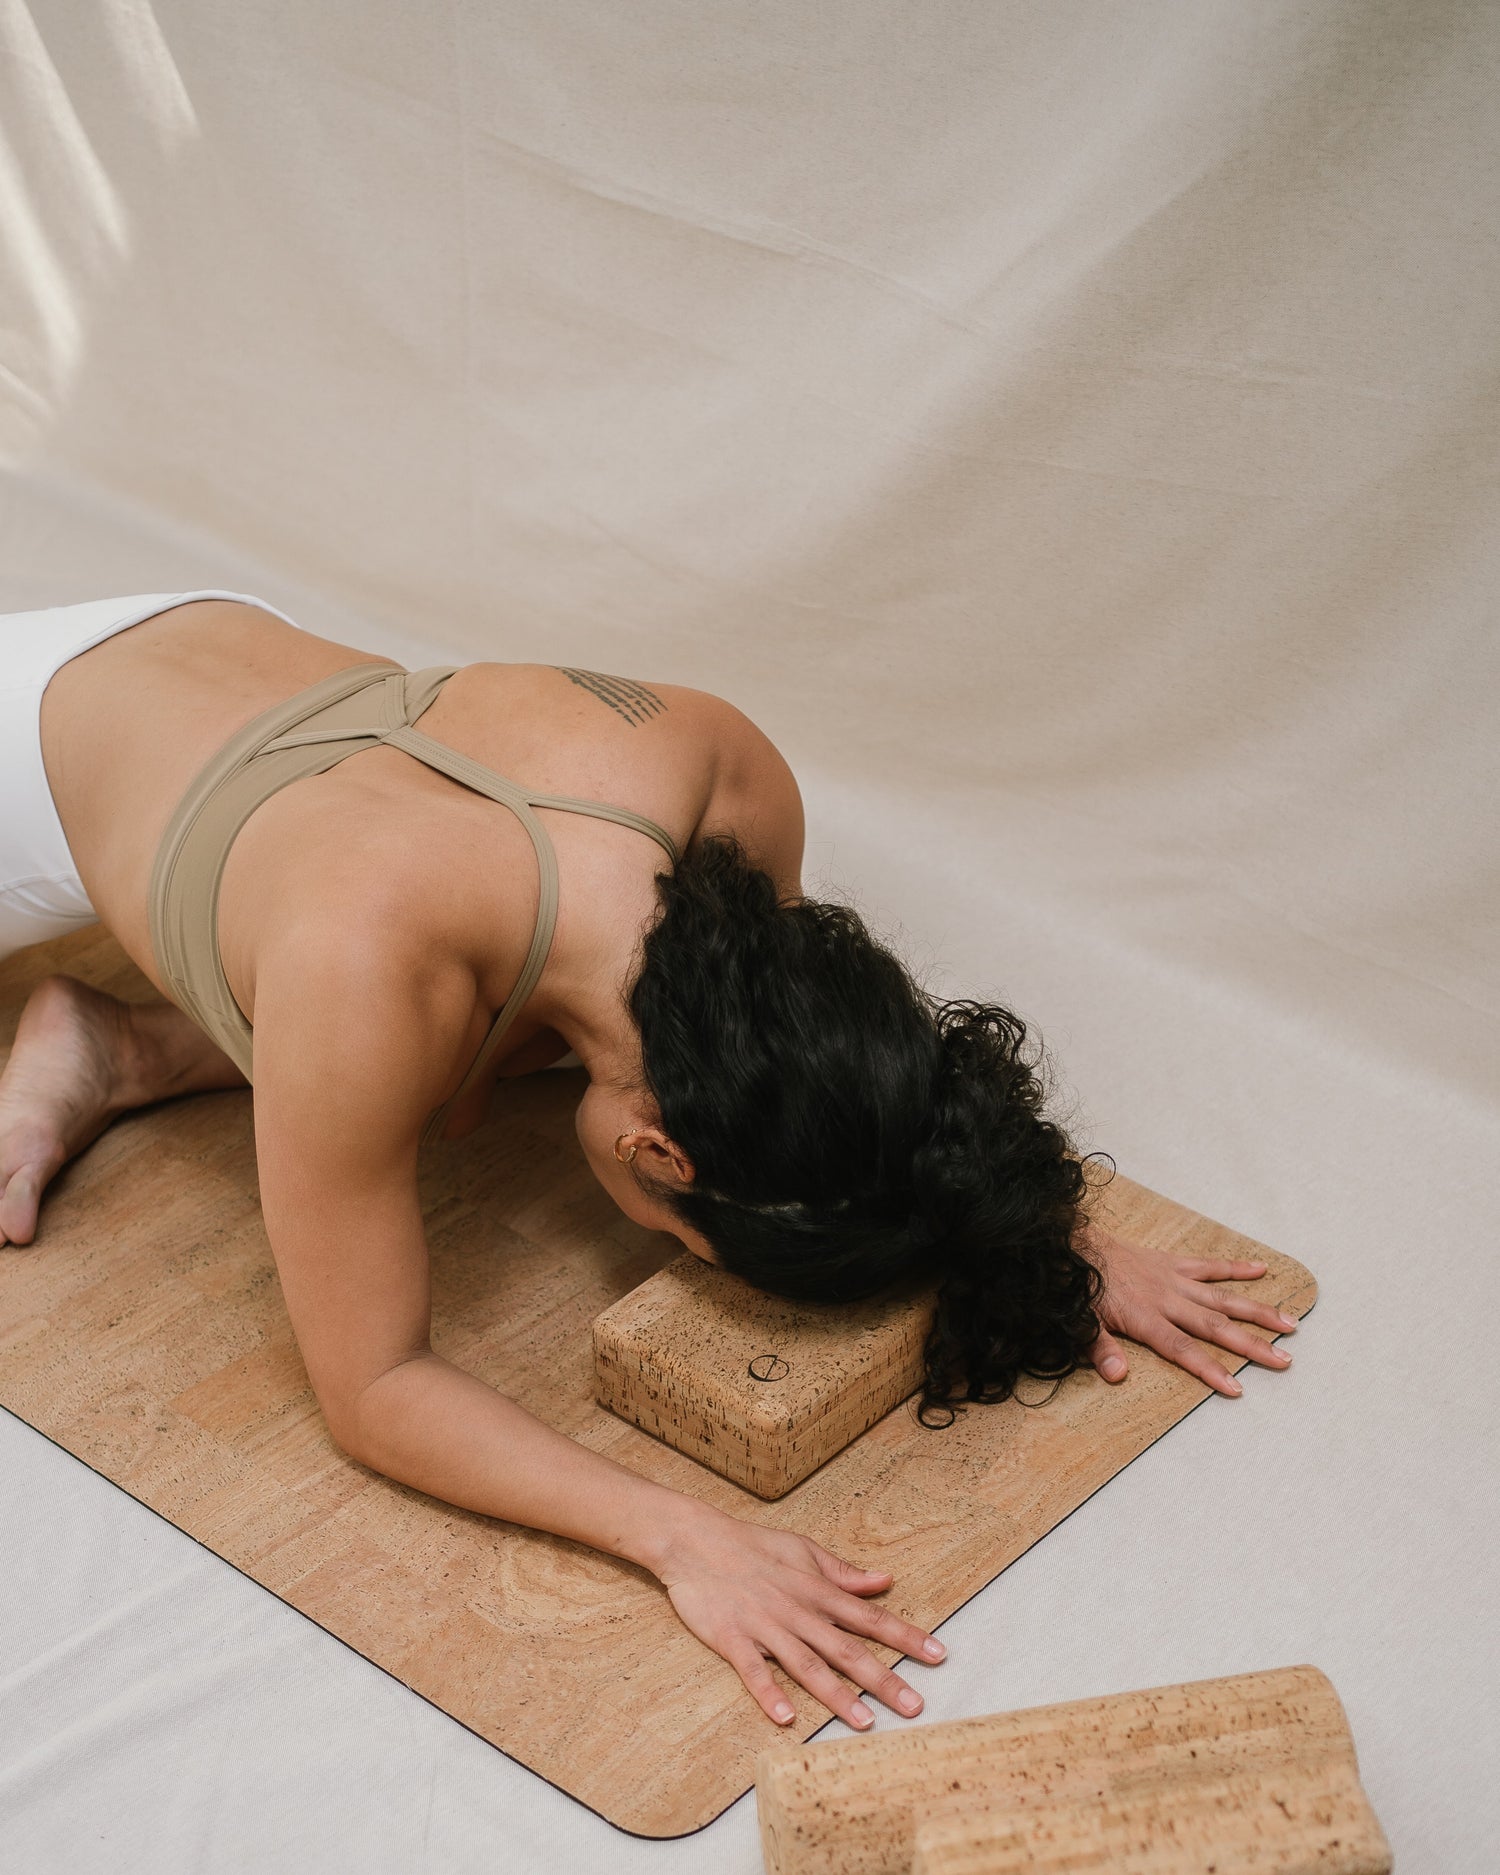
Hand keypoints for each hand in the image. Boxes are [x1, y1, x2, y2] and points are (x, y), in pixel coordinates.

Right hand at [651, 1505, 945, 1728]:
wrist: (695, 1541)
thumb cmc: (753, 1545)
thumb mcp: (803, 1549)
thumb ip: (843, 1573)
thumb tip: (884, 1580)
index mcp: (817, 1591)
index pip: (870, 1617)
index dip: (905, 1637)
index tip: (937, 1655)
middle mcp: (798, 1611)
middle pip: (847, 1649)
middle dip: (883, 1678)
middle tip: (914, 1706)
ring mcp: (765, 1626)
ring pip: (807, 1665)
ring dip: (837, 1695)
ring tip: (864, 1722)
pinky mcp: (733, 1639)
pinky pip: (754, 1670)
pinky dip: (770, 1694)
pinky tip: (787, 1718)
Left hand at [1082, 1224, 1297, 1397]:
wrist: (1077, 1246)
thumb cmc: (1082, 1289)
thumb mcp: (1082, 1322)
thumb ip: (1100, 1349)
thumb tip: (1116, 1376)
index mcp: (1145, 1318)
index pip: (1183, 1349)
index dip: (1210, 1368)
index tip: (1238, 1387)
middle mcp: (1167, 1299)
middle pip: (1214, 1326)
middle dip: (1251, 1344)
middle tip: (1284, 1359)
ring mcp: (1174, 1279)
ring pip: (1222, 1297)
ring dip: (1256, 1310)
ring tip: (1289, 1322)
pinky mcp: (1173, 1263)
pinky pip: (1208, 1265)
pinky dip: (1235, 1267)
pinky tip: (1262, 1269)